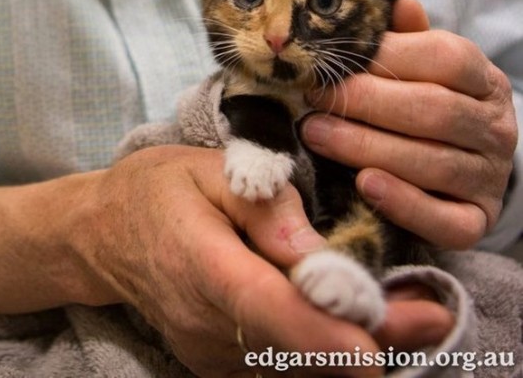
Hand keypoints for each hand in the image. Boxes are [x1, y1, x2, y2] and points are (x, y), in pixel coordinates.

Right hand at [78, 144, 452, 376]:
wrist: (101, 235)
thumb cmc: (158, 190)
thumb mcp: (208, 171)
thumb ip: (266, 207)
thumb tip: (321, 255)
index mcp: (202, 264)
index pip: (269, 311)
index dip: (327, 333)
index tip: (384, 344)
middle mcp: (207, 325)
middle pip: (297, 351)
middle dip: (370, 339)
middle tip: (429, 316)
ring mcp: (212, 354)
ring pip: (294, 366)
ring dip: (350, 346)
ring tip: (403, 313)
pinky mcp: (220, 366)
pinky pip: (281, 367)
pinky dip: (320, 348)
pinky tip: (349, 319)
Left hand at [301, 0, 516, 248]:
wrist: (458, 164)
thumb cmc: (421, 98)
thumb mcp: (416, 61)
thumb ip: (402, 34)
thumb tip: (392, 0)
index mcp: (481, 77)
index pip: (444, 58)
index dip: (386, 57)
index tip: (333, 58)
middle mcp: (494, 126)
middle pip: (433, 111)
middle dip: (365, 103)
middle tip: (313, 98)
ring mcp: (489, 177)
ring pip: (433, 164)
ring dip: (367, 148)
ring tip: (315, 134)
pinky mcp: (477, 222)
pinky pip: (447, 222)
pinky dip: (405, 204)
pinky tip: (365, 185)